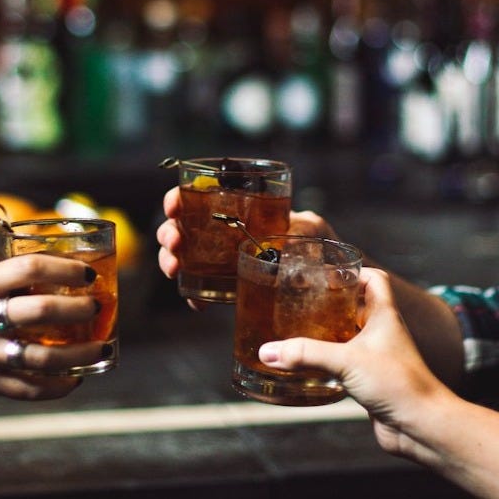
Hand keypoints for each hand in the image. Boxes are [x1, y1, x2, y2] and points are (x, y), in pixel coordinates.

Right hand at [0, 256, 103, 443]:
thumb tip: (35, 276)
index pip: (28, 269)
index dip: (64, 269)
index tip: (86, 272)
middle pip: (42, 312)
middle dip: (79, 310)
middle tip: (99, 307)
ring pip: (43, 357)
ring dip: (80, 353)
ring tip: (103, 348)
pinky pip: (28, 388)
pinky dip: (57, 386)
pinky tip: (75, 379)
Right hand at [155, 186, 339, 308]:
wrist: (329, 276)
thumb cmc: (319, 242)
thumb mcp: (311, 226)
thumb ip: (302, 226)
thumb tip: (289, 238)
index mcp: (237, 208)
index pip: (198, 197)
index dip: (178, 198)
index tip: (174, 207)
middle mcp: (222, 232)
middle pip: (181, 226)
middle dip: (169, 232)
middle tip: (175, 242)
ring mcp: (221, 259)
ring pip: (182, 255)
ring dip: (170, 259)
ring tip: (174, 268)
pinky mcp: (226, 286)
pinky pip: (201, 289)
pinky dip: (193, 295)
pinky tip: (197, 303)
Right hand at [257, 267, 454, 456]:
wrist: (421, 425)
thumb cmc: (399, 384)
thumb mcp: (346, 361)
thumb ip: (305, 354)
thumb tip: (269, 351)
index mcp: (384, 315)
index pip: (373, 279)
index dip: (353, 271)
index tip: (326, 272)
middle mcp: (382, 332)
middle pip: (356, 306)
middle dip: (332, 302)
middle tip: (303, 300)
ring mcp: (377, 356)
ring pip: (350, 336)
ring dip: (328, 332)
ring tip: (299, 329)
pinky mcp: (370, 379)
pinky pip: (346, 363)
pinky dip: (328, 361)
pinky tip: (308, 366)